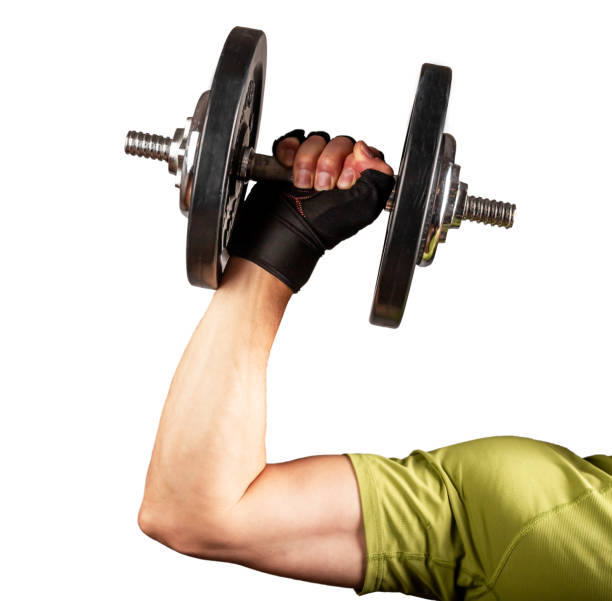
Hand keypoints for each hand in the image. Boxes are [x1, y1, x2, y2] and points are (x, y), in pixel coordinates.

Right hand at [227, 131, 394, 291]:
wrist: (286, 232)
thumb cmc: (322, 227)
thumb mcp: (365, 208)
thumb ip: (380, 177)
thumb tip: (365, 149)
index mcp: (360, 179)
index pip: (364, 151)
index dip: (352, 164)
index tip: (342, 184)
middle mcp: (340, 169)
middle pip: (340, 143)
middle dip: (329, 165)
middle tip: (322, 187)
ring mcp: (315, 163)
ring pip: (317, 140)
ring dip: (307, 162)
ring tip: (304, 185)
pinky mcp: (292, 159)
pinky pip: (293, 140)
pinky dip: (290, 151)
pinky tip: (289, 168)